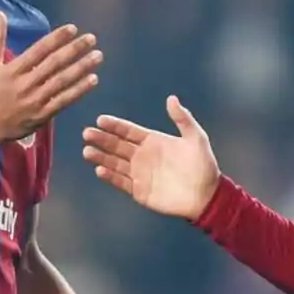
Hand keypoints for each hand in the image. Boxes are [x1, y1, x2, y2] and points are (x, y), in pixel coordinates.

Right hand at [0, 11, 101, 144]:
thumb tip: (0, 13)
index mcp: (13, 70)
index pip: (38, 51)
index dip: (56, 39)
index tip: (72, 29)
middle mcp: (26, 84)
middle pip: (54, 64)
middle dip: (74, 50)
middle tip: (91, 38)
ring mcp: (36, 101)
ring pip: (62, 81)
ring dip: (81, 68)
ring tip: (97, 56)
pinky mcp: (44, 115)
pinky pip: (64, 100)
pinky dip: (79, 90)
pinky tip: (93, 79)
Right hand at [82, 95, 219, 220]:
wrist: (206, 195)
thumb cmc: (203, 165)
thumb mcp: (196, 138)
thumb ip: (183, 119)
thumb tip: (171, 98)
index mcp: (153, 141)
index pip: (128, 131)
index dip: (115, 125)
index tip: (100, 119)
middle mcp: (142, 156)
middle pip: (117, 145)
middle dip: (102, 139)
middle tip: (87, 133)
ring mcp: (139, 174)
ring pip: (115, 163)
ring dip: (101, 157)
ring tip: (87, 151)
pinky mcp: (139, 191)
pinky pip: (121, 182)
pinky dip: (110, 176)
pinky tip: (100, 169)